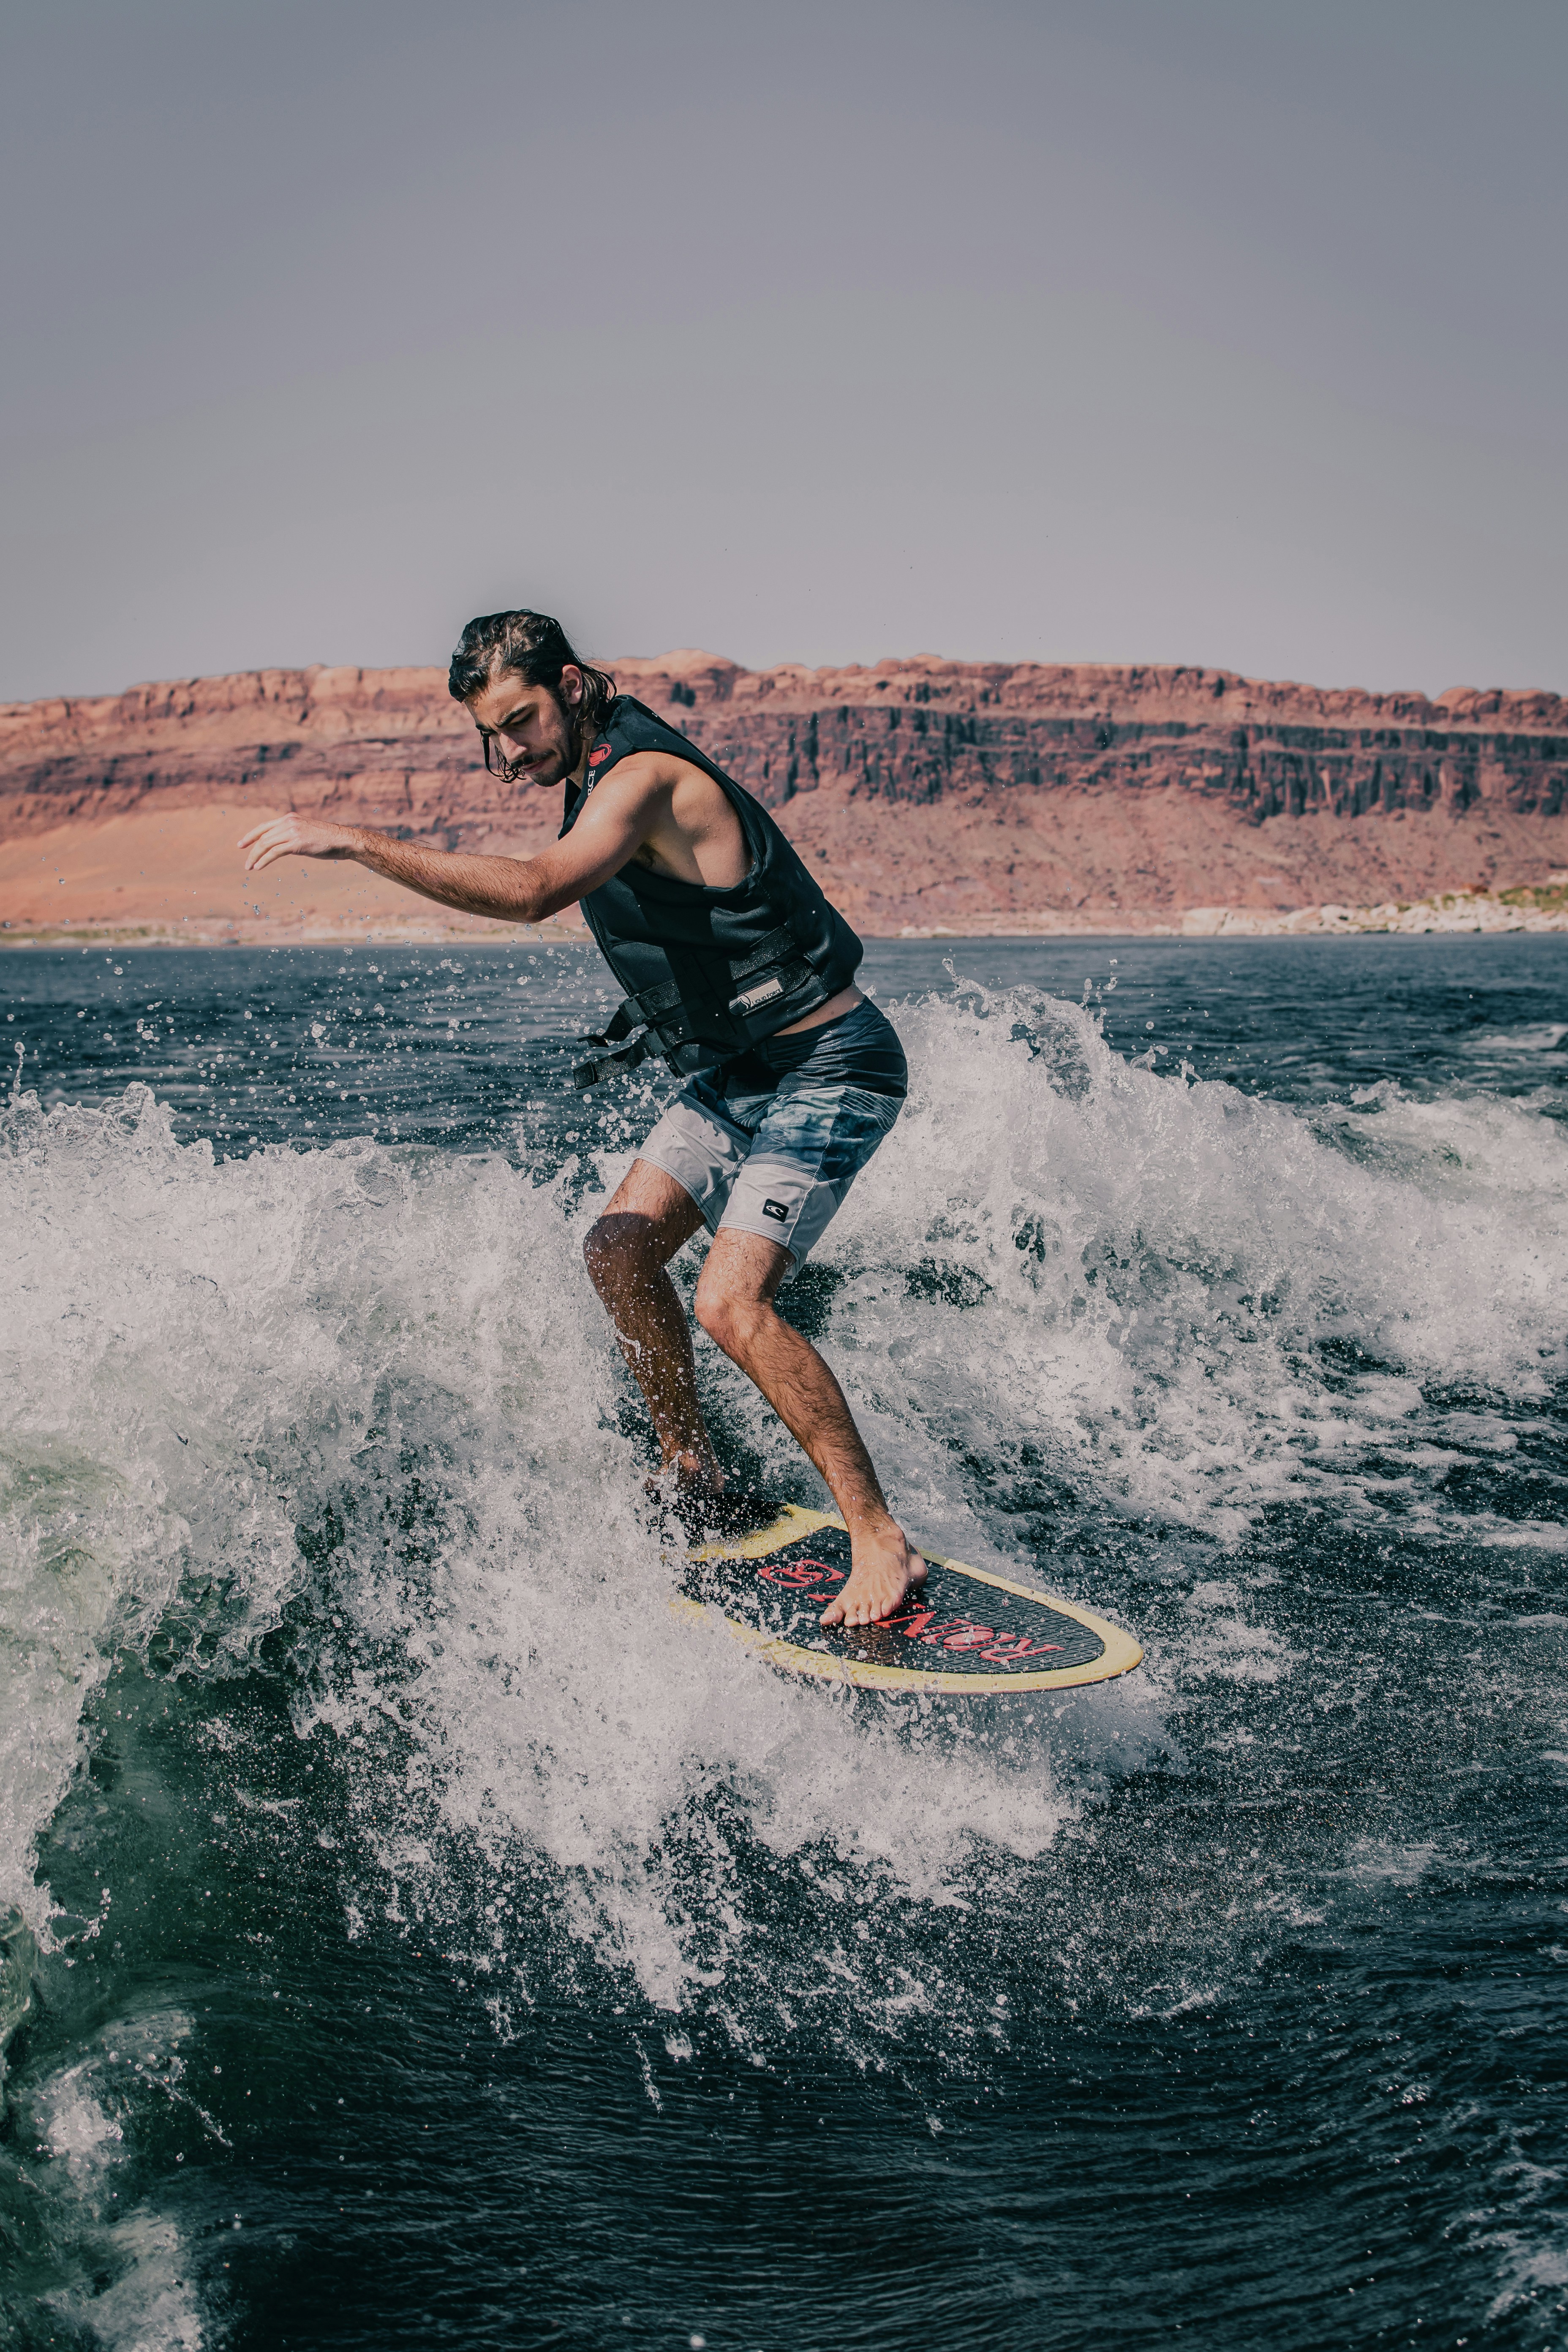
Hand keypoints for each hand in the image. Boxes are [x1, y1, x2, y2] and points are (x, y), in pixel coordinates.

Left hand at [238, 814, 358, 871]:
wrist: (344, 840)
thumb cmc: (329, 839)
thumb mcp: (307, 833)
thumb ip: (294, 835)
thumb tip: (284, 846)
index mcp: (290, 818)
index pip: (264, 826)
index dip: (251, 836)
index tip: (242, 844)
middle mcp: (289, 822)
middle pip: (263, 836)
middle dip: (251, 850)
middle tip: (245, 862)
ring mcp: (293, 831)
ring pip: (266, 844)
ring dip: (255, 857)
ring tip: (250, 867)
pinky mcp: (297, 843)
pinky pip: (274, 852)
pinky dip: (264, 860)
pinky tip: (259, 867)